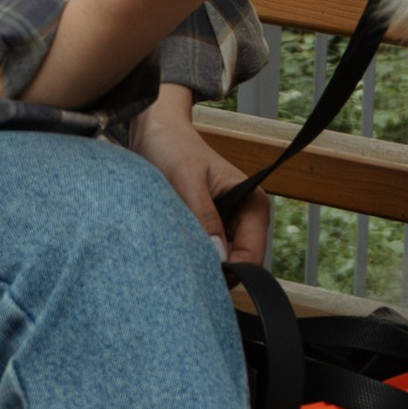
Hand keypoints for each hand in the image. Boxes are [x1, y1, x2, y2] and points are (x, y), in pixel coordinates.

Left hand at [126, 83, 271, 264]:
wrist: (155, 131)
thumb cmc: (173, 147)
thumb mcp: (186, 181)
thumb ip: (204, 217)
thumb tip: (219, 257)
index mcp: (252, 202)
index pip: (252, 255)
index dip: (231, 271)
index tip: (200, 276)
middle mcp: (245, 216)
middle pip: (239, 264)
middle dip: (215, 270)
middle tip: (183, 266)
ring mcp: (227, 224)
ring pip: (222, 262)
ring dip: (202, 263)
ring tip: (176, 252)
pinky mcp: (209, 227)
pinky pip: (206, 252)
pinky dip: (192, 255)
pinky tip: (175, 246)